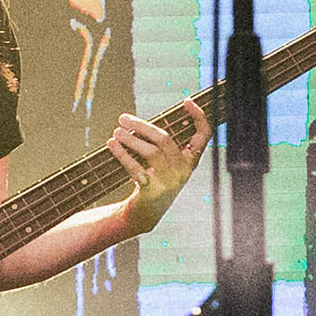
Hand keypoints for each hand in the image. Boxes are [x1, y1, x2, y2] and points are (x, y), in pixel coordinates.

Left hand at [109, 106, 207, 235]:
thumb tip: (140, 122)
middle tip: (123, 118)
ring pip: (150, 152)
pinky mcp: (153, 191)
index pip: (204, 135)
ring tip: (117, 131)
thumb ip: (162, 145)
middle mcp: (183, 171)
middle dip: (142, 126)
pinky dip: (122, 154)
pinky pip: (136, 168)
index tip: (187, 102)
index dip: (199, 117)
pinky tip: (112, 145)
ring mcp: (169, 182)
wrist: (146, 214)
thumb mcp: (166, 164)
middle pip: (165, 139)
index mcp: (190, 161)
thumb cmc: (154, 181)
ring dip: (130, 139)